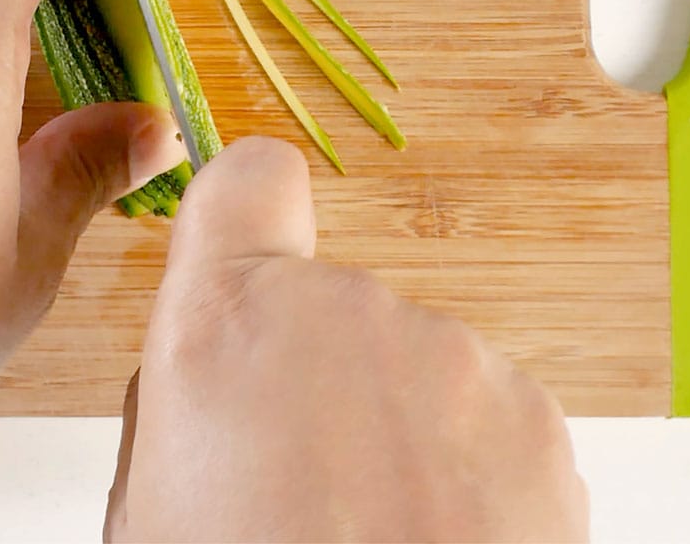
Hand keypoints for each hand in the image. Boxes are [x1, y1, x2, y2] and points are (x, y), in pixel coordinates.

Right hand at [105, 138, 588, 543]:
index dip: (246, 220)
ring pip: (415, 373)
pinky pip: (487, 426)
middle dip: (319, 381)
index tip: (251, 253)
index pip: (246, 182)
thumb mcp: (148, 511)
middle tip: (300, 494)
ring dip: (400, 436)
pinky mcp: (541, 423)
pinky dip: (469, 480)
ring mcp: (458, 362)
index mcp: (227, 324)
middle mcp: (350, 315)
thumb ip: (183, 408)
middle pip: (330, 308)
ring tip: (374, 541)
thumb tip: (221, 383)